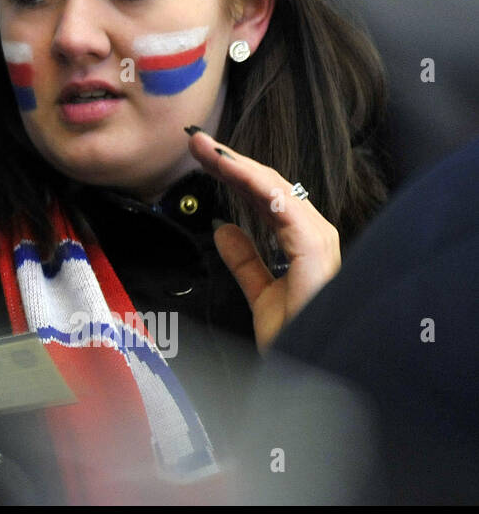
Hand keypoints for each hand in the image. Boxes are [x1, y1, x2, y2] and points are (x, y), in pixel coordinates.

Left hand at [186, 127, 341, 350]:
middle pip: (268, 186)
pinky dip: (254, 184)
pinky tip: (230, 168)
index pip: (265, 198)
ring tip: (204, 147)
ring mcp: (318, 241)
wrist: (310, 373)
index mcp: (302, 244)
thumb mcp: (262, 296)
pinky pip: (281, 207)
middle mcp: (314, 236)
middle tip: (195, 140)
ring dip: (236, 164)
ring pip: (273, 188)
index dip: (234, 174)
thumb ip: (246, 262)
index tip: (203, 157)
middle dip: (230, 161)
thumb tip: (225, 230)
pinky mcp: (314, 249)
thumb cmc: (298, 340)